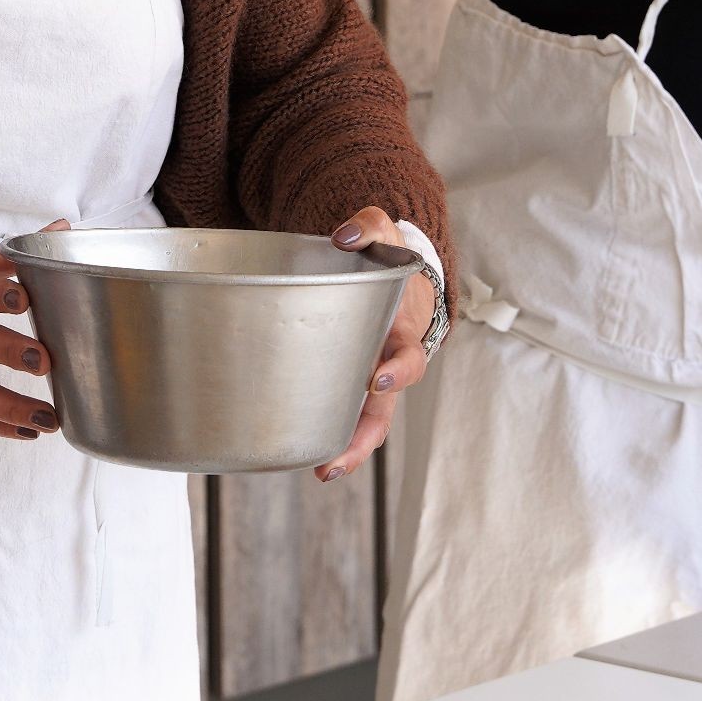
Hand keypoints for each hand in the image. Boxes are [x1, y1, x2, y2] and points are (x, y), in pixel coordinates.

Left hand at [314, 206, 437, 484]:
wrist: (393, 275)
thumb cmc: (385, 257)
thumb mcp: (381, 232)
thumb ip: (367, 228)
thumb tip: (343, 236)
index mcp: (402, 331)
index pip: (408, 358)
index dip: (396, 372)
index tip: (376, 380)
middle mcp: (387, 364)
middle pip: (385, 412)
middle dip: (364, 438)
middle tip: (338, 459)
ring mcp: (366, 380)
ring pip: (363, 424)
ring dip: (346, 451)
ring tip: (322, 472)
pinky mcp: (343, 383)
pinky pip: (337, 412)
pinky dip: (322, 433)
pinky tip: (293, 448)